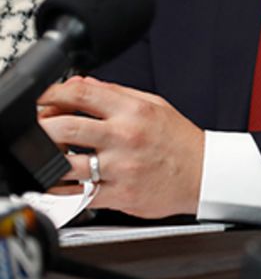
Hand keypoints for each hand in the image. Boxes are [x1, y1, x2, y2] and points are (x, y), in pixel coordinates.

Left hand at [38, 76, 204, 217]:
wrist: (205, 173)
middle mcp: (126, 136)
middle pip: (64, 128)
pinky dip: (62, 190)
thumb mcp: (154, 105)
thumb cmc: (180, 140)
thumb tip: (81, 84)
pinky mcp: (119, 195)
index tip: (44, 100)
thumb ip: (115, 93)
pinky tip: (61, 182)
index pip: (81, 94)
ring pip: (65, 165)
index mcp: (134, 111)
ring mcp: (121, 167)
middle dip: (41, 127)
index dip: (53, 95)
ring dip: (46, 161)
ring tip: (46, 157)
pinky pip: (78, 194)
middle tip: (38, 129)